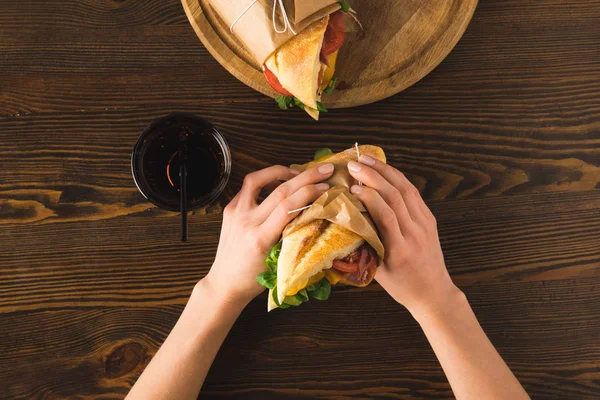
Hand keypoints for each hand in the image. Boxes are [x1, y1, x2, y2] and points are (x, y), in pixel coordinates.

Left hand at [205, 163, 334, 305]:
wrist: (224, 284)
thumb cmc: (254, 279)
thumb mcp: (278, 261)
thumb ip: (293, 237)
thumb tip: (316, 215)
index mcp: (260, 239)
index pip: (287, 207)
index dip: (309, 193)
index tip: (326, 188)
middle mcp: (246, 222)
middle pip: (280, 190)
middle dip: (306, 177)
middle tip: (325, 169)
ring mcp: (235, 213)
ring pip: (258, 179)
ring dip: (281, 170)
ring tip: (298, 171)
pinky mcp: (229, 209)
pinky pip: (249, 187)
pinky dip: (266, 180)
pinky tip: (279, 182)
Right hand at [347, 156, 461, 316]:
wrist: (434, 293)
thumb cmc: (402, 286)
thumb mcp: (378, 274)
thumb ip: (364, 249)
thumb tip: (342, 227)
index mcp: (400, 249)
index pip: (386, 215)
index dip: (369, 197)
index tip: (352, 188)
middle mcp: (415, 233)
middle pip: (396, 196)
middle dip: (374, 176)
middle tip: (354, 164)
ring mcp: (425, 224)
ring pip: (406, 189)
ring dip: (385, 171)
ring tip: (366, 160)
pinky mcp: (429, 219)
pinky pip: (413, 193)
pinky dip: (397, 178)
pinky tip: (384, 170)